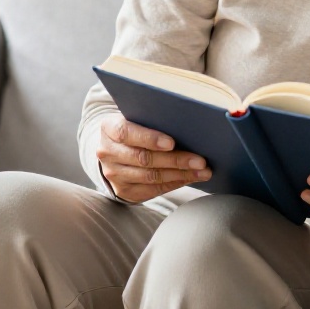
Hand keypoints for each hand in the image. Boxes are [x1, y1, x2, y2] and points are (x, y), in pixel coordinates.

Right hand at [95, 113, 211, 203]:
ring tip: (202, 171)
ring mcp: (113, 174)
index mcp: (109, 128)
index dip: (150, 139)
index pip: (126, 133)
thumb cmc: (136, 128)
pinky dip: (174, 183)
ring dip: (180, 174)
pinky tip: (190, 178)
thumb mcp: (137, 117)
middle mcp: (107, 152)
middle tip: (200, 160)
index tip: (172, 142)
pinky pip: (152, 190)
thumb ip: (154, 119)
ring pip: (150, 176)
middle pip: (143, 158)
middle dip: (176, 160)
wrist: (116, 148)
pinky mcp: (123, 190)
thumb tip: (189, 123)